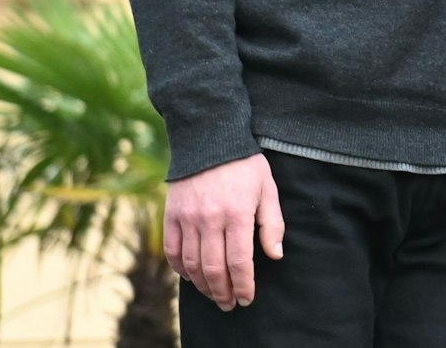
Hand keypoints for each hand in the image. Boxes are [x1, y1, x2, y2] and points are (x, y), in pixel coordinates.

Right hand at [165, 153, 284, 310]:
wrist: (209, 140)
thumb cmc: (245, 166)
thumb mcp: (268, 190)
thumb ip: (272, 224)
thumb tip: (274, 255)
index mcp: (236, 214)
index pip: (239, 262)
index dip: (244, 285)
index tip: (247, 298)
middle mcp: (209, 220)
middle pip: (213, 269)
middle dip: (223, 292)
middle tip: (230, 304)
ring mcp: (187, 219)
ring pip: (191, 265)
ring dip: (203, 285)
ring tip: (214, 295)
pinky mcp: (171, 216)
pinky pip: (172, 251)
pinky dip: (180, 269)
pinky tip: (191, 277)